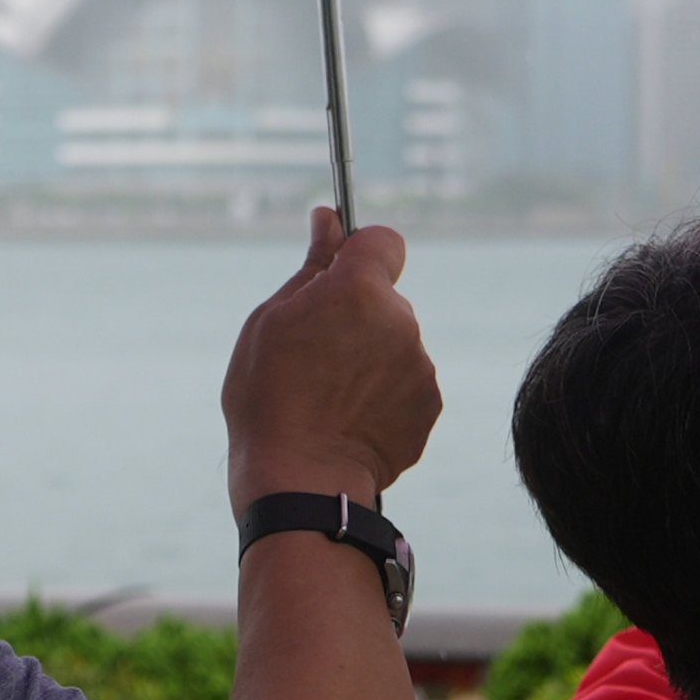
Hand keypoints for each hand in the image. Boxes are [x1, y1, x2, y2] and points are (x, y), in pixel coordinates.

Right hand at [222, 207, 439, 512]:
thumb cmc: (270, 397)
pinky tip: (350, 418)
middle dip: (357, 315)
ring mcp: (420, 366)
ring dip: (370, 357)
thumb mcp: (272, 321)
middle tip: (315, 354)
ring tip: (329, 395)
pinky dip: (384, 394)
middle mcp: (401, 321)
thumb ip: (311, 266)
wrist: (301, 481)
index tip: (337, 275)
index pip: (383, 240)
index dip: (360, 253)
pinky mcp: (429, 405)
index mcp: (359, 289)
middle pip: (385, 299)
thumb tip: (328, 218)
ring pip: (395, 344)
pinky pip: (407, 383)